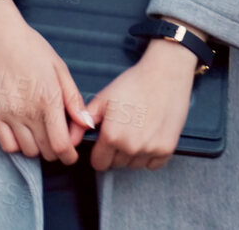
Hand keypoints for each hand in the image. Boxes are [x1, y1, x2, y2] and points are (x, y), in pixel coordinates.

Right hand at [0, 0, 92, 164]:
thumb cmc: (31, 47)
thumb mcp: (59, 68)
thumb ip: (73, 98)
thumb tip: (86, 123)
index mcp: (49, 99)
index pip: (61, 144)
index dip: (69, 155)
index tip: (72, 152)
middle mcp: (29, 111)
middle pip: (46, 151)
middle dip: (56, 152)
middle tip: (58, 141)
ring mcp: (9, 114)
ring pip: (27, 151)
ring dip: (37, 148)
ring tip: (41, 134)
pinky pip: (6, 145)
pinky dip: (16, 146)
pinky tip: (23, 133)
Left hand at [87, 18, 200, 171]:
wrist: (165, 75)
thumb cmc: (134, 83)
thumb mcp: (104, 98)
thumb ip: (85, 120)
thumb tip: (71, 137)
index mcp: (111, 135)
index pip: (99, 163)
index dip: (100, 153)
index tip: (104, 144)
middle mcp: (130, 147)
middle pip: (117, 164)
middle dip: (117, 152)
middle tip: (124, 130)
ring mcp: (150, 149)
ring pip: (135, 164)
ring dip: (134, 154)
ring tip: (138, 131)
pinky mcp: (167, 148)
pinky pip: (153, 164)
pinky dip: (151, 155)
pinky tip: (150, 136)